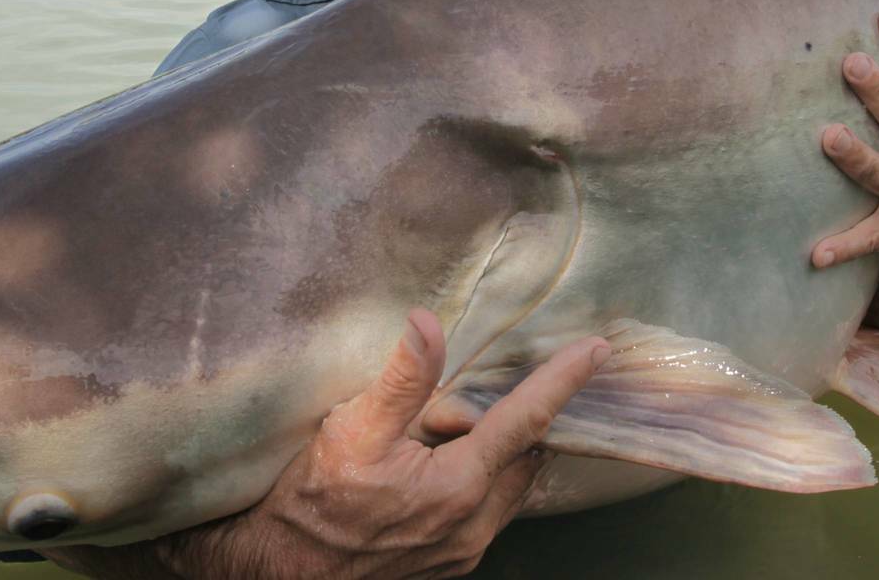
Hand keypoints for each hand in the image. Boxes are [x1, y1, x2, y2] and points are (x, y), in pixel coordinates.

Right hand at [43, 310, 609, 579]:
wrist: (281, 572)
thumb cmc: (311, 501)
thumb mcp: (351, 430)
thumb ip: (400, 378)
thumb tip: (428, 323)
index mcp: (460, 485)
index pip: (528, 420)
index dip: (563, 380)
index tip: (596, 349)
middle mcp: (474, 523)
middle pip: (524, 456)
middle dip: (521, 417)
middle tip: (493, 384)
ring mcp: (464, 549)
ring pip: (507, 486)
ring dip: (499, 452)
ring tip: (458, 424)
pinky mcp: (449, 563)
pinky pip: (485, 512)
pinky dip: (480, 480)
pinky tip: (440, 465)